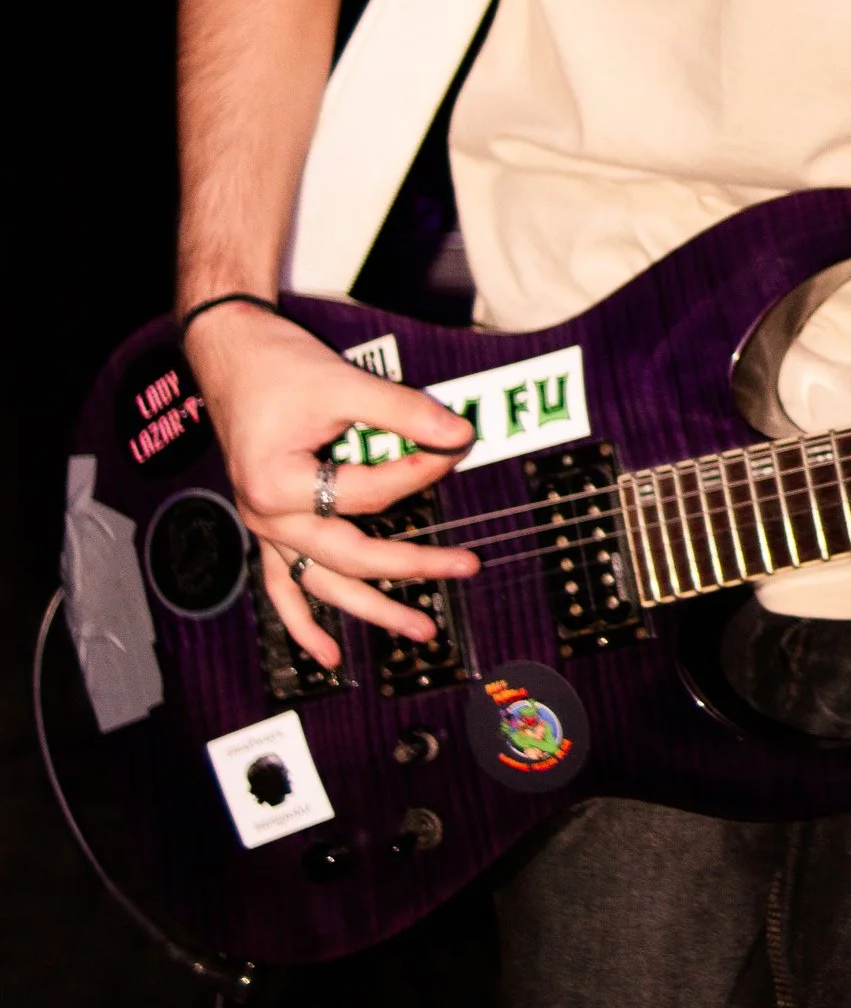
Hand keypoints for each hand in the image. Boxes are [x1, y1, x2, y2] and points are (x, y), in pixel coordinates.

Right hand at [184, 300, 477, 669]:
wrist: (228, 351)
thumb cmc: (277, 365)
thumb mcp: (342, 383)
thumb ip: (402, 412)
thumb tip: (459, 435)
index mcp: (280, 484)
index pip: (371, 492)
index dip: (420, 472)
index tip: (455, 450)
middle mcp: (267, 517)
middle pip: (352, 554)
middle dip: (413, 563)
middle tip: (466, 565)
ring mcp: (264, 528)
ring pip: (323, 584)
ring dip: (371, 609)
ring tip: (421, 628)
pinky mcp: (267, 527)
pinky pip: (283, 588)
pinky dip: (303, 624)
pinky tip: (328, 656)